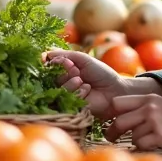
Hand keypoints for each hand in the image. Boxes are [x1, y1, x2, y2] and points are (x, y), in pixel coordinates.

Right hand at [45, 50, 161, 120]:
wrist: (116, 90)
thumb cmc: (101, 73)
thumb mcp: (83, 59)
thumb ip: (64, 55)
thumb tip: (45, 53)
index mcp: (66, 70)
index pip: (51, 66)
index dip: (55, 63)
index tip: (64, 61)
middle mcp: (65, 82)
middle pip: (52, 77)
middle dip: (64, 72)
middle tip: (76, 71)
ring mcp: (68, 95)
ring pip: (59, 88)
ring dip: (70, 82)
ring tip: (81, 80)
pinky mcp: (73, 107)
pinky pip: (67, 98)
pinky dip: (78, 91)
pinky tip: (88, 89)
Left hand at [105, 94, 161, 150]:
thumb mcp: (161, 105)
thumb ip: (142, 107)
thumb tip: (118, 116)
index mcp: (148, 98)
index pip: (117, 103)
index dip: (109, 114)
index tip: (108, 122)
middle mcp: (149, 107)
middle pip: (119, 121)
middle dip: (112, 132)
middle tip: (110, 138)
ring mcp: (155, 122)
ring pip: (132, 135)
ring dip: (135, 141)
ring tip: (147, 141)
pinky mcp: (161, 136)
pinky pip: (141, 145)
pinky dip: (143, 148)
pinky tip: (153, 146)